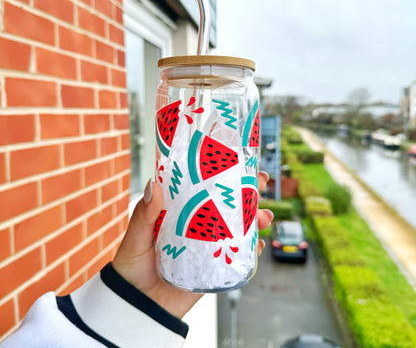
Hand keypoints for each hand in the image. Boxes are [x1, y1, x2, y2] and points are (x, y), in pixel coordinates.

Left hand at [112, 171, 272, 318]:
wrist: (136, 307)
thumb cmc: (131, 266)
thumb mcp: (135, 237)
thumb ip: (144, 215)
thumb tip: (154, 185)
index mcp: (180, 212)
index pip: (204, 188)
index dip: (222, 175)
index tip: (239, 162)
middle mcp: (198, 226)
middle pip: (227, 206)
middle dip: (248, 193)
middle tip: (262, 184)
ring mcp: (208, 247)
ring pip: (237, 229)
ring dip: (255, 220)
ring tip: (265, 216)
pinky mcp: (214, 269)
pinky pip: (237, 258)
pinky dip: (251, 251)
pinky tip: (258, 244)